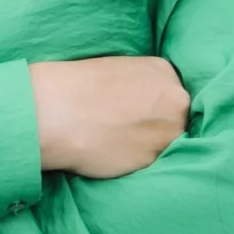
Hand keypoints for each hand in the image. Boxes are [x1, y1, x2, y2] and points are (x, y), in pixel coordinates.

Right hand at [29, 56, 189, 179]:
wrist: (56, 112)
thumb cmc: (78, 86)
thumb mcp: (120, 70)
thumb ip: (143, 86)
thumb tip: (147, 103)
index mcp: (165, 71)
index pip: (171, 93)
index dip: (154, 107)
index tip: (137, 113)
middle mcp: (174, 100)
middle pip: (176, 119)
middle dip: (157, 127)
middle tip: (127, 130)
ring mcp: (167, 131)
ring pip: (166, 144)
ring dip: (148, 146)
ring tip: (118, 142)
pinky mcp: (153, 160)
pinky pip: (150, 163)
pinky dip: (135, 161)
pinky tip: (113, 152)